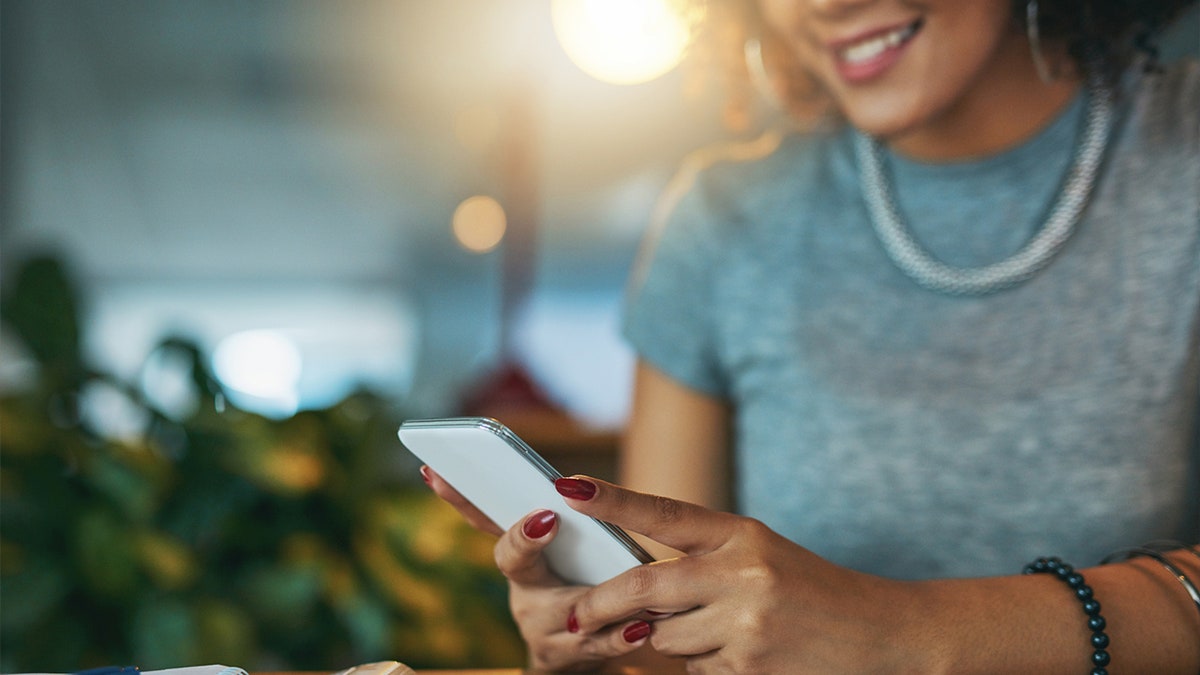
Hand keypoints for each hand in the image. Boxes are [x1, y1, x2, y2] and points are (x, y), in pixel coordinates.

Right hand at [421, 466, 657, 670]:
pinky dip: (619, 637)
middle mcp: (523, 591)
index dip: (461, 497)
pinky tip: (638, 627)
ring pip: (565, 608)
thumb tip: (568, 480)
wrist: (579, 657)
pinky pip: (596, 645)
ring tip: (615, 573)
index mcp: (521, 558)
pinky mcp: (565, 657)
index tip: (444, 472)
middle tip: (545, 518)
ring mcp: (540, 627)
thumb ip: (560, 520)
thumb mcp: (562, 555)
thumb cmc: (578, 587)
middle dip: (525, 539)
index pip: (482, 518)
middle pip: (513, 560)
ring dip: (592, 597)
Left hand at [560, 476, 927, 673]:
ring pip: (666, 638)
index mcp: (742, 534)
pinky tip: (744, 655)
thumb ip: (704, 564)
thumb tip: (637, 592)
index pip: (664, 512)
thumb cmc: (815, 593)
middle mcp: (742, 572)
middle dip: (603, 603)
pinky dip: (704, 666)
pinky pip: (696, 671)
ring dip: (670, 641)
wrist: (883, 634)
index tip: (568, 487)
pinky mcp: (750, 666)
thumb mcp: (762, 557)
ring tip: (720, 632)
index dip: (612, 500)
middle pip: (646, 587)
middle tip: (576, 613)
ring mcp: (745, 622)